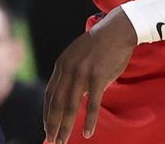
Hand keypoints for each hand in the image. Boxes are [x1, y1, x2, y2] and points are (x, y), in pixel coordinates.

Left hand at [43, 8, 135, 142]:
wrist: (117, 31)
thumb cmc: (99, 46)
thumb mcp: (77, 56)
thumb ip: (70, 73)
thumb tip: (68, 95)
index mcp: (61, 65)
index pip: (50, 94)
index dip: (47, 113)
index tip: (46, 128)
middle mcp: (68, 69)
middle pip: (56, 103)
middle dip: (53, 124)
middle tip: (51, 140)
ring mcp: (82, 73)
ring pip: (70, 106)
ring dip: (65, 127)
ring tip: (62, 142)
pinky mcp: (98, 77)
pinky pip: (92, 104)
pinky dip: (88, 121)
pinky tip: (87, 133)